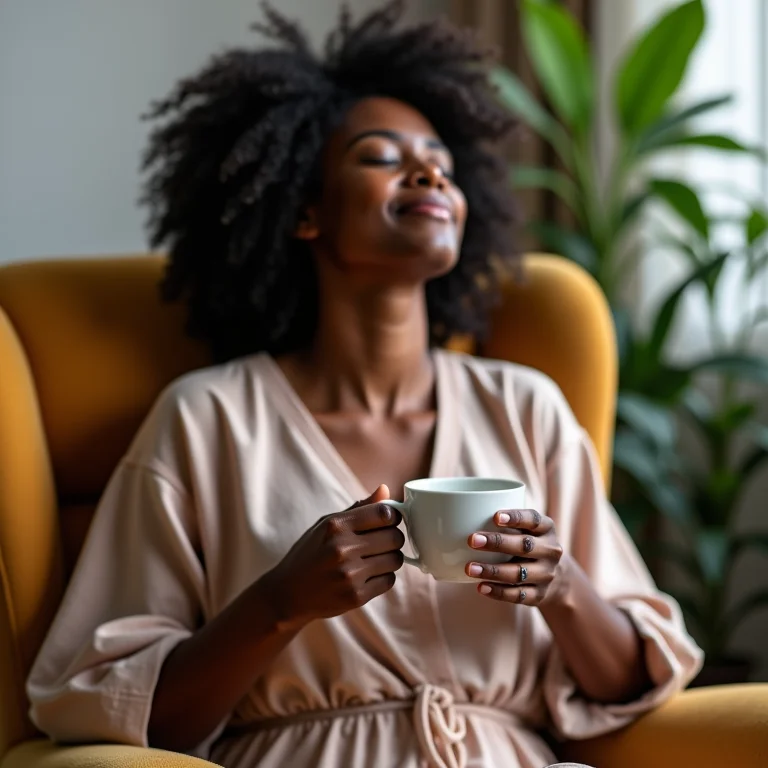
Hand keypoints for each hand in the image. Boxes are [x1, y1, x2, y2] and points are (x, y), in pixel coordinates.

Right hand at [261, 485, 404, 627]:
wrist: (288, 594)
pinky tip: (369, 575)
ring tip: (375, 559)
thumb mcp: (326, 525)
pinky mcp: (356, 596)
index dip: (393, 516)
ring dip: (391, 558)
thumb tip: (386, 490)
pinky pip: (389, 581)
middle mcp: (343, 549)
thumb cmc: (309, 554)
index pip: (384, 513)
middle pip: (394, 537)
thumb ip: (359, 508)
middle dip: (393, 538)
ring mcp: (350, 574)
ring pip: (396, 559)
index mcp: (335, 526)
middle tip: (383, 542)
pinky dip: (384, 577)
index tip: (389, 521)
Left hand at [465, 509, 563, 605]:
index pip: (533, 520)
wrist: (560, 577)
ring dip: (492, 571)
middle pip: (524, 545)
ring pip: (519, 572)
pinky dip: (498, 591)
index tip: (495, 516)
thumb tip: (463, 516)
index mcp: (546, 528)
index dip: (515, 517)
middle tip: (472, 540)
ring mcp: (547, 574)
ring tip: (469, 568)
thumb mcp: (527, 529)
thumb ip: (506, 523)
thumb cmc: (530, 544)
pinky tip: (481, 586)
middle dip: (497, 543)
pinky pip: (518, 595)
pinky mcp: (540, 595)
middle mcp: (550, 550)